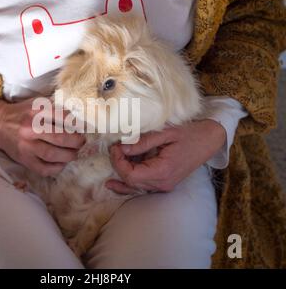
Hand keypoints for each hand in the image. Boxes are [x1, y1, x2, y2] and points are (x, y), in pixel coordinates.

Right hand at [0, 98, 84, 176]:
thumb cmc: (23, 113)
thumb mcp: (38, 103)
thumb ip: (56, 109)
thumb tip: (77, 119)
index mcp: (36, 111)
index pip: (62, 117)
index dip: (76, 124)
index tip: (81, 128)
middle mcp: (31, 128)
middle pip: (59, 138)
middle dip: (76, 142)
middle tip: (82, 142)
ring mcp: (26, 145)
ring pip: (52, 154)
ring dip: (68, 156)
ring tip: (74, 153)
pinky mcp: (23, 159)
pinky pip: (43, 168)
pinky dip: (56, 168)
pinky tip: (62, 163)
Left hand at [106, 120, 225, 193]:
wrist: (209, 140)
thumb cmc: (189, 133)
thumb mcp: (165, 133)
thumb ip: (143, 142)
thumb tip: (122, 148)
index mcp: (163, 171)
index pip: (130, 174)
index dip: (118, 162)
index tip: (115, 146)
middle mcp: (163, 183)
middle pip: (130, 181)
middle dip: (118, 165)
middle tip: (114, 147)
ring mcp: (164, 185)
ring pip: (134, 185)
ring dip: (121, 173)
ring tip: (110, 161)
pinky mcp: (164, 183)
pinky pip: (142, 186)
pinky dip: (127, 183)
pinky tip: (113, 184)